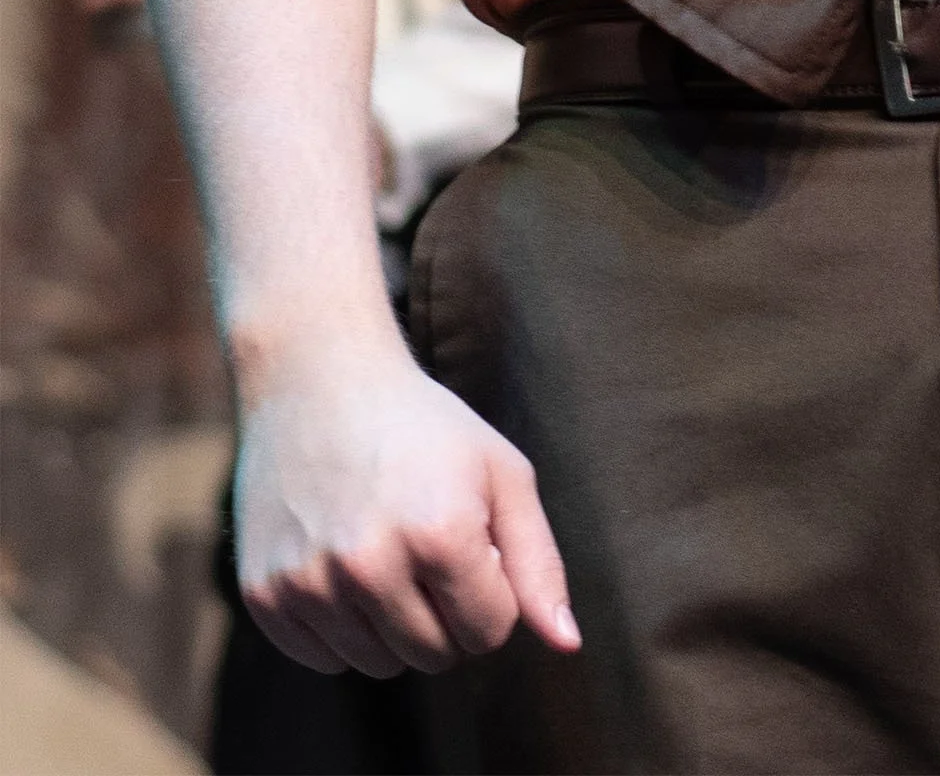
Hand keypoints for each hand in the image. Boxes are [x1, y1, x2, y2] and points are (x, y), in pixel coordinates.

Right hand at [236, 343, 580, 677]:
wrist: (319, 379)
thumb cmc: (424, 427)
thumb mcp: (501, 472)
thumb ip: (538, 562)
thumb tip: (567, 644)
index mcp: (440, 532)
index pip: (489, 632)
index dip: (491, 593)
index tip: (472, 545)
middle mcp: (369, 565)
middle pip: (434, 657)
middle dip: (446, 615)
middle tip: (428, 548)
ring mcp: (310, 583)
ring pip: (379, 666)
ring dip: (393, 625)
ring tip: (385, 549)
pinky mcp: (265, 595)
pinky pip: (324, 661)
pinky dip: (342, 629)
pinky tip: (342, 564)